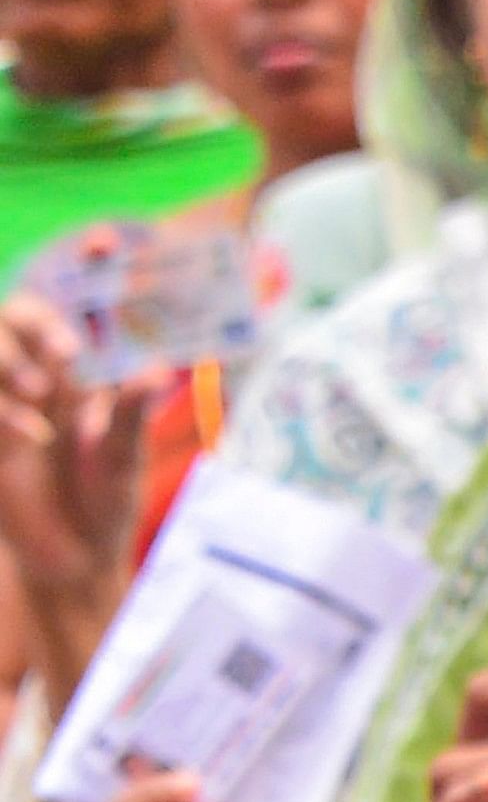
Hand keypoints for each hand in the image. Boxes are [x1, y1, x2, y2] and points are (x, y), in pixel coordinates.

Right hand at [0, 293, 157, 651]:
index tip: (104, 240)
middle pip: (14, 317)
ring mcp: (6, 401)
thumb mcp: (125, 460)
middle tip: (66, 355)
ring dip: (7, 362)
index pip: (76, 309)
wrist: (69, 560)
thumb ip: (132, 415)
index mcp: (82, 376)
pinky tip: (28, 436)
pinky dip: (2, 410)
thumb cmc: (106, 502)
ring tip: (42, 397)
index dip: (87, 267)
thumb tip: (157, 369)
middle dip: (35, 325)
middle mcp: (39, 378)